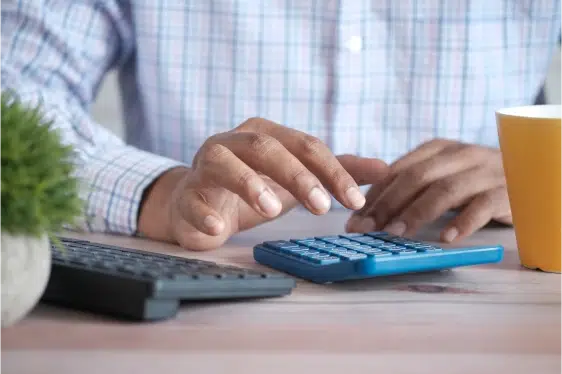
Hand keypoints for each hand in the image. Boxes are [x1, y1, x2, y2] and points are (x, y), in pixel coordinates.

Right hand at [139, 117, 387, 249]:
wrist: (198, 204)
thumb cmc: (252, 187)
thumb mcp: (297, 179)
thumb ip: (337, 171)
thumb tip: (386, 168)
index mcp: (265, 134)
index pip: (305, 145)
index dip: (332, 171)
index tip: (355, 200)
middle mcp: (234, 142)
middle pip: (266, 146)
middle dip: (296, 174)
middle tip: (321, 207)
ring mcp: (205, 166)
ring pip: (224, 163)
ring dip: (248, 184)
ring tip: (272, 209)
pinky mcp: (186, 195)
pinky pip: (192, 200)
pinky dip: (204, 214)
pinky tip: (218, 229)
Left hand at [345, 139, 511, 242]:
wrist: (528, 173)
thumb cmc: (473, 181)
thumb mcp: (441, 174)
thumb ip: (410, 184)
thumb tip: (367, 205)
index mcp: (437, 149)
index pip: (398, 170)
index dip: (374, 195)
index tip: (354, 220)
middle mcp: (459, 155)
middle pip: (416, 177)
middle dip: (387, 204)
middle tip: (367, 229)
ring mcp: (484, 171)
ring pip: (445, 189)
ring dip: (417, 213)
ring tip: (396, 234)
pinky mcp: (506, 191)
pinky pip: (482, 206)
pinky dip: (463, 222)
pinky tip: (446, 239)